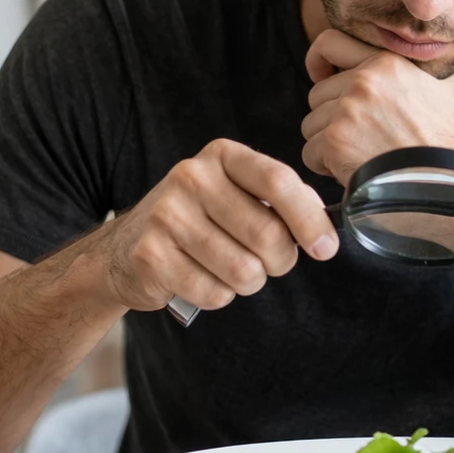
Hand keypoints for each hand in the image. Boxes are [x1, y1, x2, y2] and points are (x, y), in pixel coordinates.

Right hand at [91, 139, 338, 312]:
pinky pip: (214, 293)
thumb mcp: (237, 193)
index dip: (310, 219)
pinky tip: (202, 279)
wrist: (127, 248)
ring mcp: (166, 216)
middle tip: (269, 262)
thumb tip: (322, 222)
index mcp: (221, 156)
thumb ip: (280, 200)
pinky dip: (219, 296)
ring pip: (244, 270)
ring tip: (230, 269)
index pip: (278, 181)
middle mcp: (191, 178)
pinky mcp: (151, 256)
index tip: (326, 247)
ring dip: (249, 282)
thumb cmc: (198, 220)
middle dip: (280, 260)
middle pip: (266, 234)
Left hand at [301, 29, 453, 185]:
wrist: (443, 186)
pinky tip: (353, 173)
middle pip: (317, 94)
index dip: (319, 62)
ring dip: (328, 145)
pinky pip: (310, 153)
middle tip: (359, 138)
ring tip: (361, 157)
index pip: (328, 42)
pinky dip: (325, 168)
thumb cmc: (448, 142)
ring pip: (311, 125)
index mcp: (386, 61)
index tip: (322, 79)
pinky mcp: (335, 141)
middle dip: (330, 118)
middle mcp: (363, 81)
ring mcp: (347, 110)